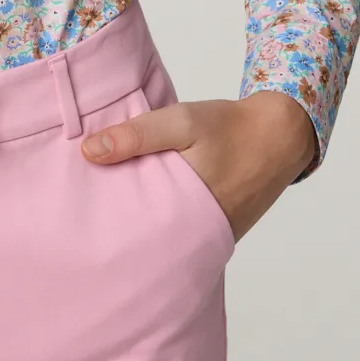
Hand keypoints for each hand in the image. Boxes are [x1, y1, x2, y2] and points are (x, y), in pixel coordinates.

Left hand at [80, 91, 317, 240]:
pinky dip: (165, 218)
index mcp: (187, 210)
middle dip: (120, 232)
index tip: (78, 220)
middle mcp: (200, 232)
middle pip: (148, 238)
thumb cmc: (229, 128)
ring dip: (143, 224)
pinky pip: (184, 228)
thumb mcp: (181, 122)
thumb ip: (136, 136)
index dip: (107, 229)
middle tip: (85, 221)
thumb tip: (88, 152)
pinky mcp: (218, 228)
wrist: (281, 134)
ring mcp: (211, 234)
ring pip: (166, 234)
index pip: (136, 232)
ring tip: (107, 214)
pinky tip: (144, 204)